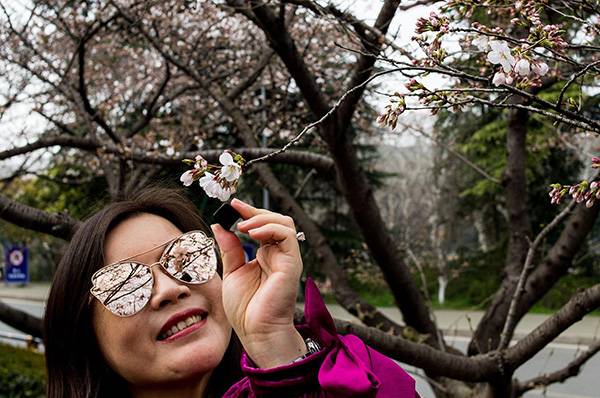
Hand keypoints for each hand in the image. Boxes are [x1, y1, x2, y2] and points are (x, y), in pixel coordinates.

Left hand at [211, 199, 305, 366]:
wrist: (256, 332)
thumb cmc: (245, 309)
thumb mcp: (232, 272)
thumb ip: (229, 249)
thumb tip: (219, 226)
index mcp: (266, 256)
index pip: (262, 226)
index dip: (248, 213)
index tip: (232, 205)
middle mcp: (278, 255)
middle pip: (276, 220)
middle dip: (255, 211)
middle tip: (236, 208)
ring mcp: (287, 258)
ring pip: (285, 223)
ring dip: (262, 219)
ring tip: (242, 226)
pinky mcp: (291, 264)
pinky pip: (287, 236)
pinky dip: (270, 228)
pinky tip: (252, 233)